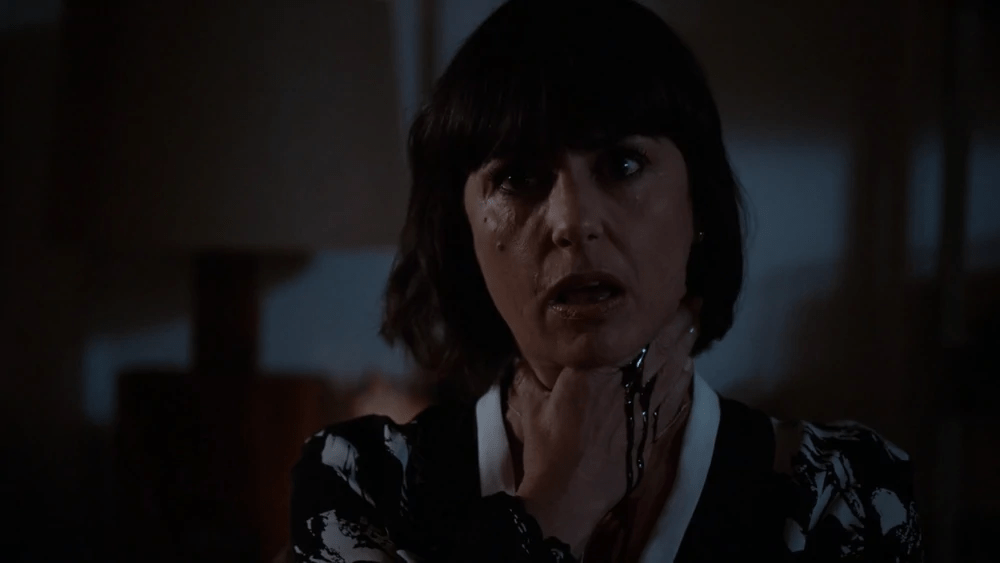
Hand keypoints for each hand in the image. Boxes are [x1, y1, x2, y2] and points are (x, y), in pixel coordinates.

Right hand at [509, 298, 699, 554]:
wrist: (569, 496)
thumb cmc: (547, 450)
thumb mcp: (531, 405)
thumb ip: (534, 374)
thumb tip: (529, 353)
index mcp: (592, 374)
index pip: (626, 336)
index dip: (647, 316)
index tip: (658, 295)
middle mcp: (623, 387)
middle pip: (658, 348)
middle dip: (677, 324)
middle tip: (693, 301)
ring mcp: (642, 410)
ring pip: (670, 371)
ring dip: (685, 347)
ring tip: (696, 325)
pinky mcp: (651, 432)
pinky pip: (673, 400)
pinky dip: (683, 383)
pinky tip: (689, 370)